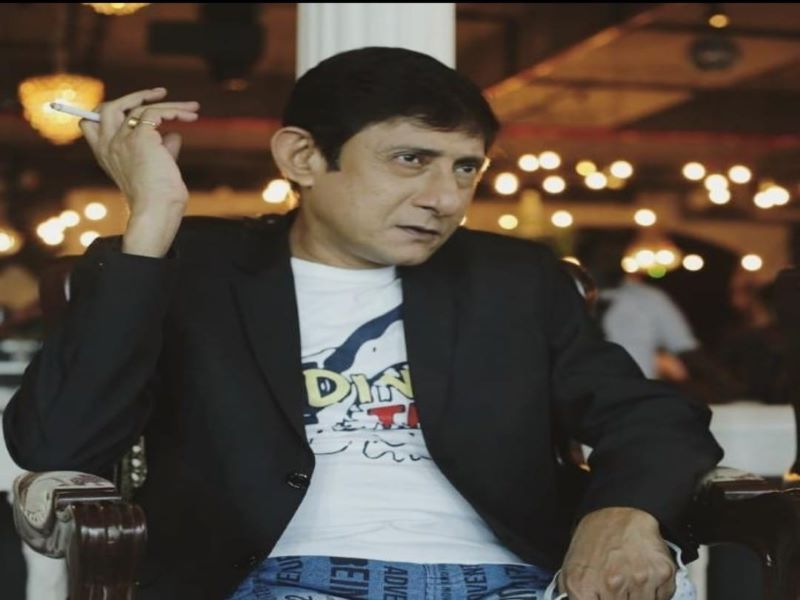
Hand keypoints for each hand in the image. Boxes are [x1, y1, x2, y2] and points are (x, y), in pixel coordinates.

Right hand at [79, 88, 199, 256]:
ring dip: (169, 105)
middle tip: (160, 94)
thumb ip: (161, 149)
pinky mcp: (139, 138)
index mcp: (106, 155)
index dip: (107, 111)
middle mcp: (108, 145)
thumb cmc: (158, 197)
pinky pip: (155, 113)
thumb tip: (173, 134)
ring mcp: (121, 140)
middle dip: (134, 96)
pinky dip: (174, 111)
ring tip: (193, 110)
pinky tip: (190, 117)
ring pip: (139, 108)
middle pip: (108, 107)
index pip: (90, 123)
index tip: (133, 107)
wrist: (157, 210)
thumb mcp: (156, 168)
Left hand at [558, 507, 676, 598]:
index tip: (605, 596)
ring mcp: (639, 580)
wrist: (618, 513)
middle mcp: (612, 586)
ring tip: (630, 579)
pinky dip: (656, 592)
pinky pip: (663, 598)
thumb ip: (575, 597)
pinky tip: (644, 574)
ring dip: (639, 596)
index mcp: (584, 588)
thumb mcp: (571, 570)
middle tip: (618, 588)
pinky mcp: (662, 574)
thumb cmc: (595, 541)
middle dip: (621, 599)